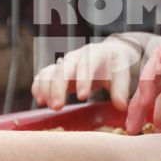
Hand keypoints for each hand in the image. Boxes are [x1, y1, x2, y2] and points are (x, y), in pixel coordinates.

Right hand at [31, 36, 148, 109]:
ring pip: (49, 72)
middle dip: (58, 88)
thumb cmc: (115, 66)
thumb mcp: (122, 75)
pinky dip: (38, 87)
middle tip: (58, 107)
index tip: (82, 97)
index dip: (83, 80)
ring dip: (46, 89)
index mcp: (95, 53)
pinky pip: (42, 75)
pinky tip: (40, 101)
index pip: (87, 64)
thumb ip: (121, 89)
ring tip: (51, 107)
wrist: (108, 55)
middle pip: (63, 69)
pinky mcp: (57, 70)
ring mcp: (65, 62)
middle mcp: (77, 56)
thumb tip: (121, 106)